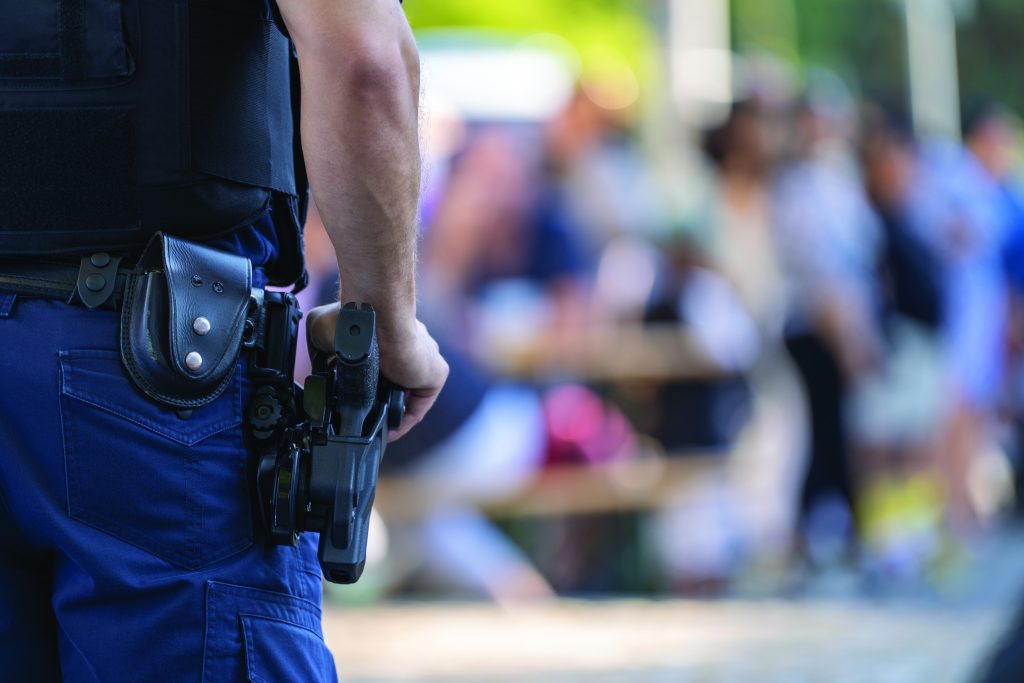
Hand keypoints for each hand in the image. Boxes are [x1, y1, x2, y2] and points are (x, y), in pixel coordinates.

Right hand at [306, 303, 448, 441]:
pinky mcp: (435, 374)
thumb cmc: (348, 319)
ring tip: (373, 428)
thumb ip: (322, 351)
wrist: (375, 319)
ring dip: (390, 413)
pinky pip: (420, 405)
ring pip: (407, 395)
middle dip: (380, 402)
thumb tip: (318, 371)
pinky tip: (387, 432)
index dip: (369, 387)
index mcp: (387, 337)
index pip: (382, 367)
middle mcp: (409, 348)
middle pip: (397, 383)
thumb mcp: (322, 331)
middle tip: (363, 419)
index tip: (354, 403)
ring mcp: (424, 360)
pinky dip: (403, 421)